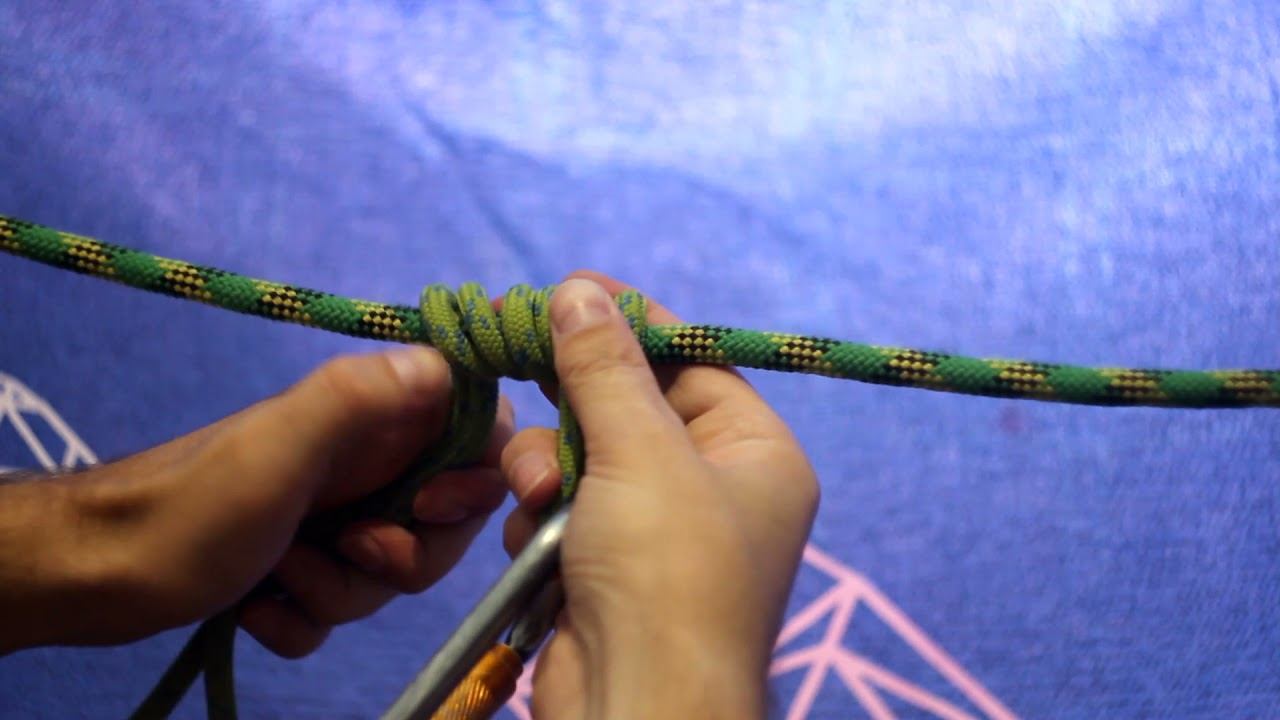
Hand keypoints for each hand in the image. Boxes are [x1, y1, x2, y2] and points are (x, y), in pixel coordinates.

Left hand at [0, 347, 512, 656]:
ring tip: (281, 577)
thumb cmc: (192, 506)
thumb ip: (361, 398)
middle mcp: (364, 460)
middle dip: (405, 555)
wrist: (96, 573)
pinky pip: (343, 603)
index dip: (476, 477)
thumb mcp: (280, 448)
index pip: (479, 431)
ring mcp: (334, 514)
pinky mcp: (304, 564)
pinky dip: (305, 617)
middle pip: (446, 519)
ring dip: (342, 592)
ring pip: (395, 571)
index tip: (430, 506)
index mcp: (373, 417)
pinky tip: (258, 607)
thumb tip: (445, 360)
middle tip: (350, 550)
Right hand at [501, 273, 818, 718]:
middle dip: (574, 399)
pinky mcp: (604, 567)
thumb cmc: (666, 572)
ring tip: (538, 495)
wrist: (637, 709)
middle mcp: (713, 489)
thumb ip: (606, 368)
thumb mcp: (642, 452)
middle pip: (630, 405)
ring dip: (548, 467)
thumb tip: (580, 290)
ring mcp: (657, 532)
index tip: (569, 285)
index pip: (690, 360)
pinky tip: (531, 540)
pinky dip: (538, 517)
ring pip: (582, 456)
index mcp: (755, 454)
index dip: (630, 321)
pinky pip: (560, 509)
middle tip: (511, 342)